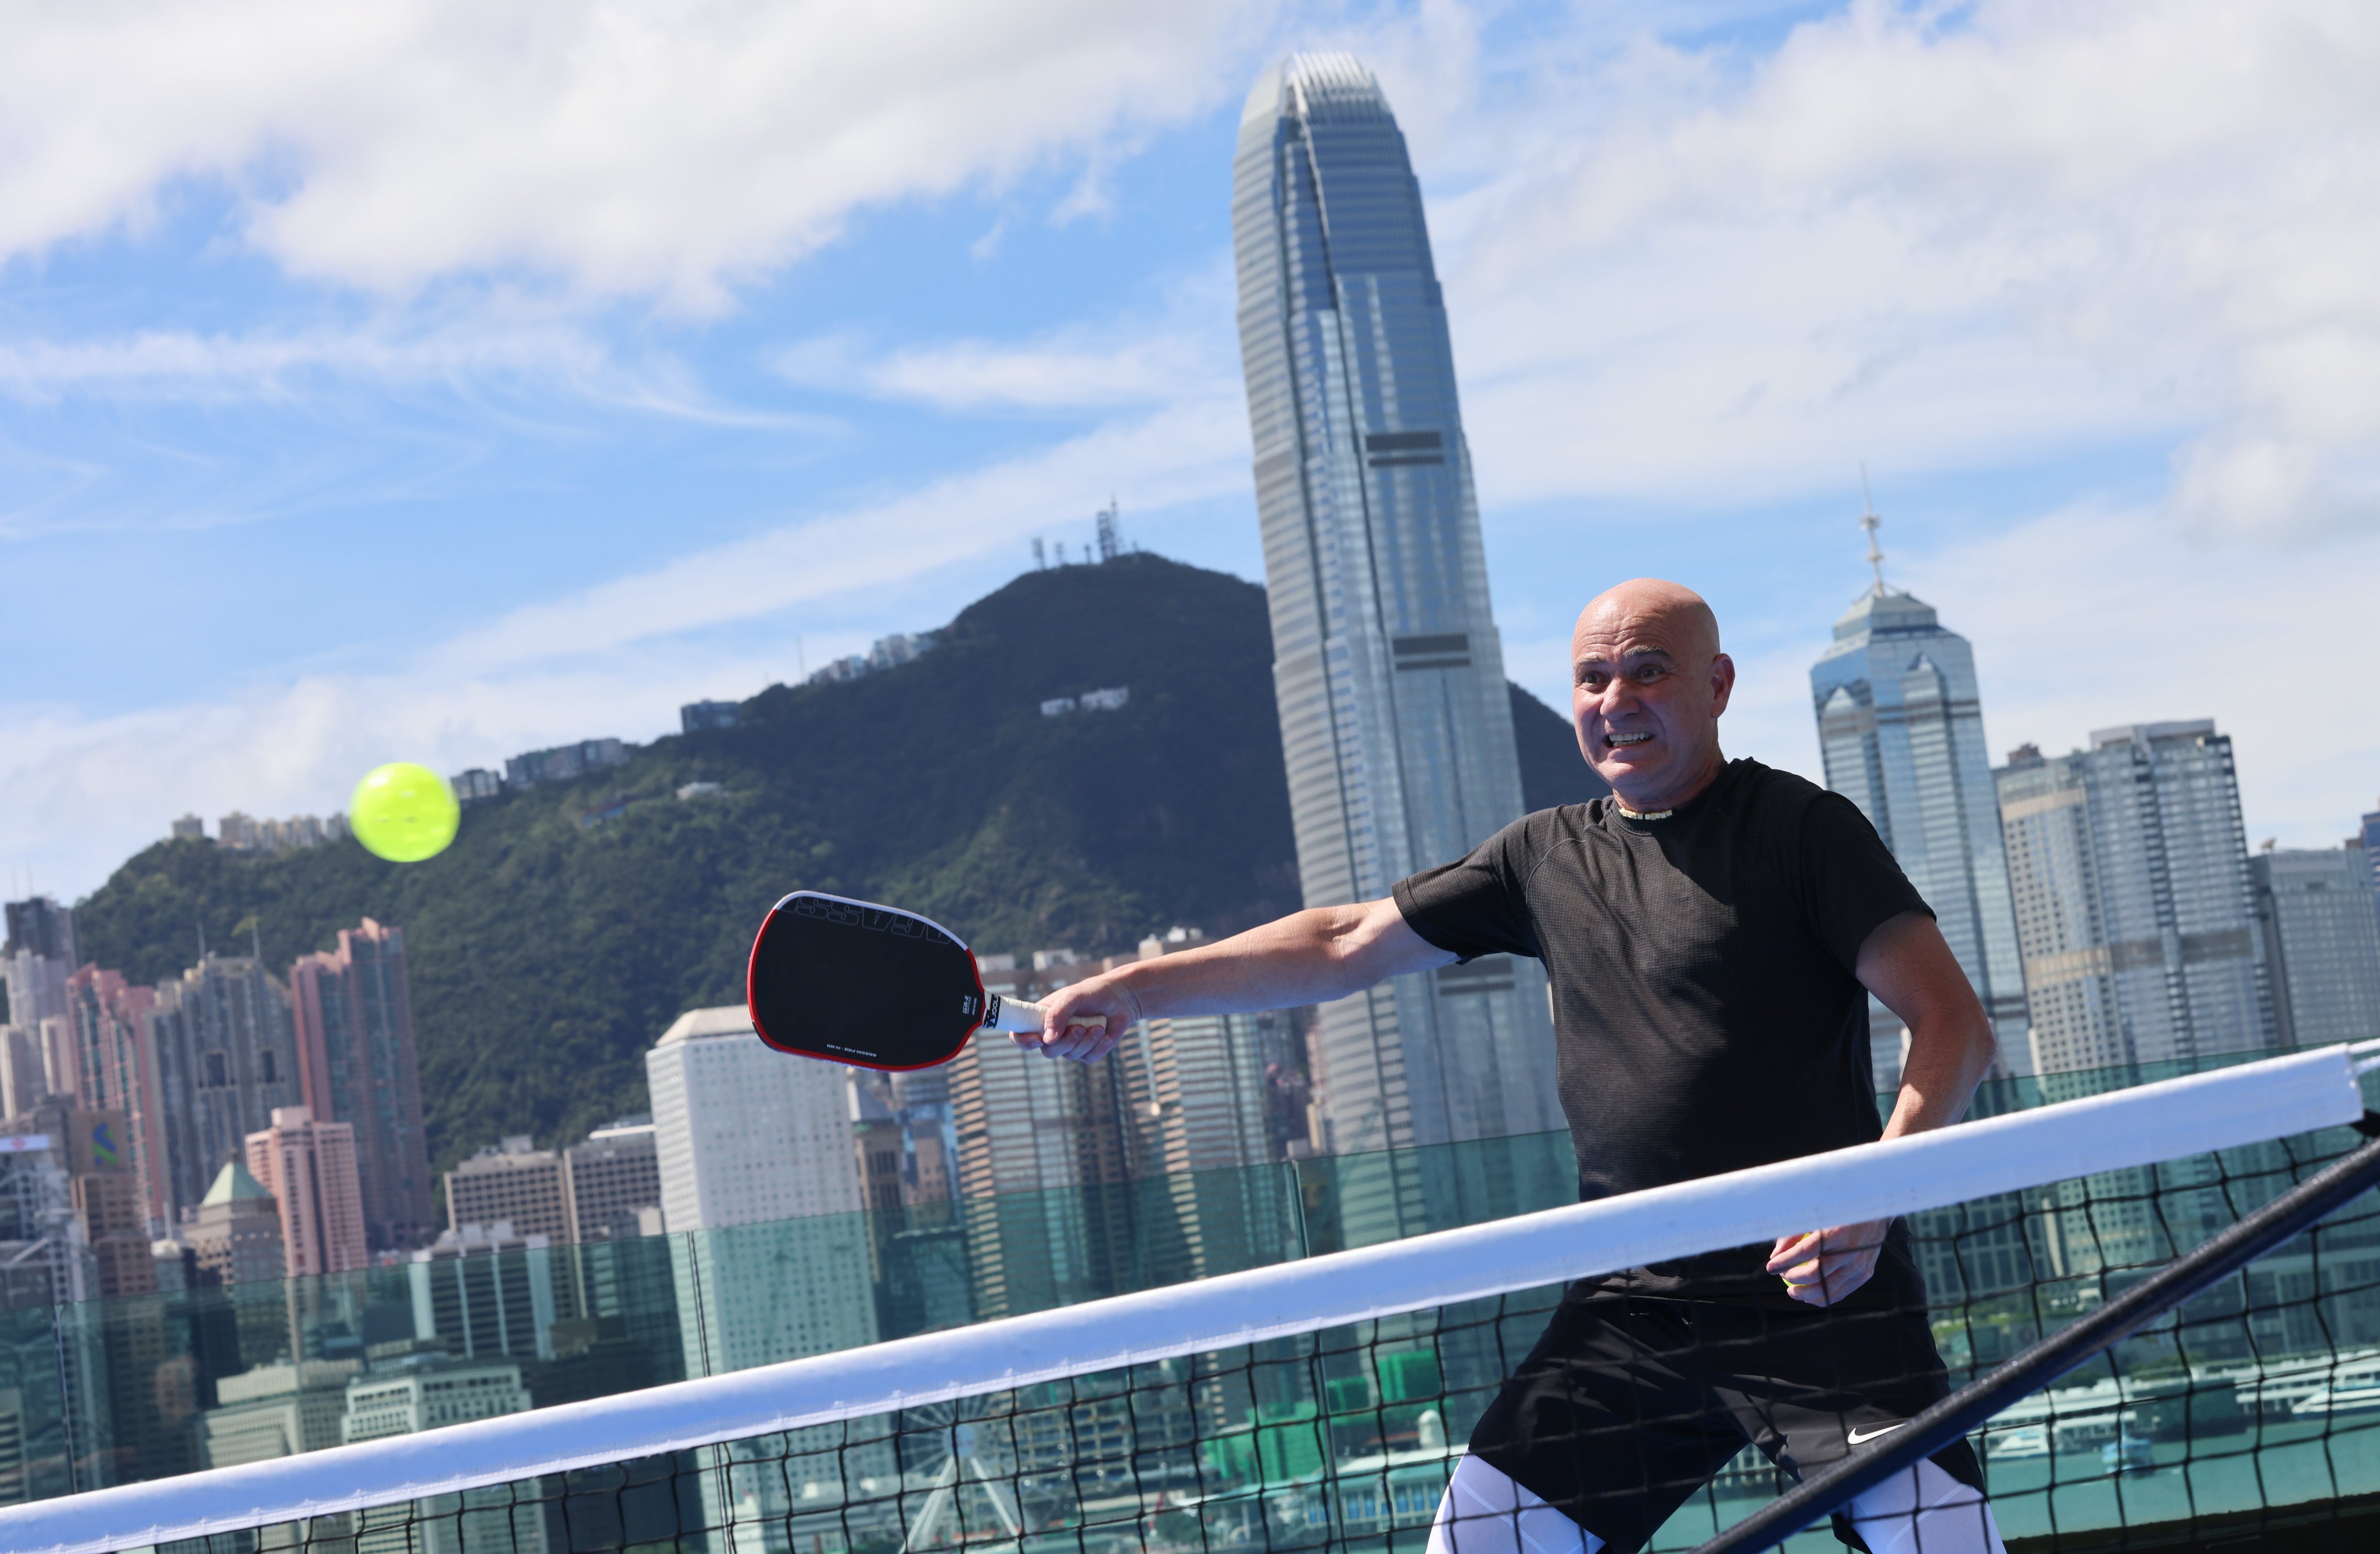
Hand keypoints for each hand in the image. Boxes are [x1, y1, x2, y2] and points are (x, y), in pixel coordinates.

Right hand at [1015, 974, 1142, 1062]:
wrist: (1121, 998)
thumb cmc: (1093, 993)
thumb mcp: (1073, 996)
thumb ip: (1058, 1014)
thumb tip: (1046, 1039)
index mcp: (1042, 1018)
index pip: (1020, 1035)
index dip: (1023, 1041)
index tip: (1038, 1039)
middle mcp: (1053, 1034)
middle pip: (1047, 1052)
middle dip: (1065, 1042)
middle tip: (1080, 1027)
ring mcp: (1070, 1045)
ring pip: (1070, 1056)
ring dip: (1086, 1041)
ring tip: (1097, 1026)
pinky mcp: (1088, 1052)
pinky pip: (1088, 1058)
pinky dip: (1098, 1046)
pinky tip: (1105, 1033)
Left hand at [1766, 1219, 1888, 1306]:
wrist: (1874, 1214)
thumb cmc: (1837, 1214)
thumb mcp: (1814, 1216)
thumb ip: (1792, 1235)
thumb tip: (1774, 1257)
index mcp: (1836, 1232)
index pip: (1805, 1251)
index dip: (1785, 1261)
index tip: (1770, 1267)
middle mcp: (1850, 1251)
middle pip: (1816, 1274)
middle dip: (1793, 1279)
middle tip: (1782, 1276)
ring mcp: (1859, 1265)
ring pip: (1828, 1289)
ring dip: (1805, 1294)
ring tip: (1792, 1291)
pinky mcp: (1865, 1274)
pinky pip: (1841, 1293)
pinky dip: (1823, 1297)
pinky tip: (1809, 1296)